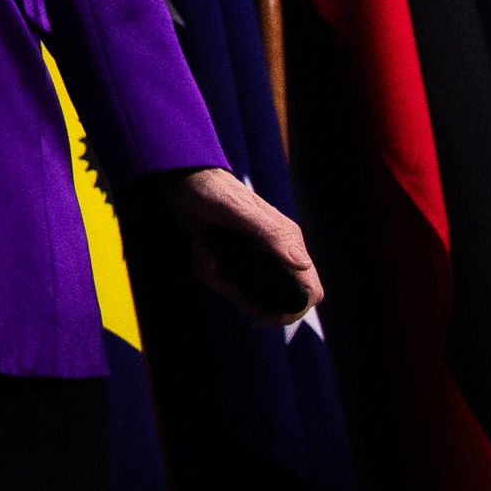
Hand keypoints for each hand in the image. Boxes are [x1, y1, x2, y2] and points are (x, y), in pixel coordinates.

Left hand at [157, 166, 322, 324]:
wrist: (182, 176)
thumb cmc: (213, 189)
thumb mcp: (239, 211)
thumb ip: (271, 235)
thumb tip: (302, 264)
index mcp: (287, 243)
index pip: (309, 290)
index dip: (292, 310)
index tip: (260, 314)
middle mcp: (276, 253)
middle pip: (272, 300)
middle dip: (241, 296)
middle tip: (218, 274)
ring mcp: (254, 257)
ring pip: (244, 293)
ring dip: (219, 281)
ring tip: (204, 254)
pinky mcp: (233, 257)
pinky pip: (224, 281)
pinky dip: (208, 271)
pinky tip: (199, 249)